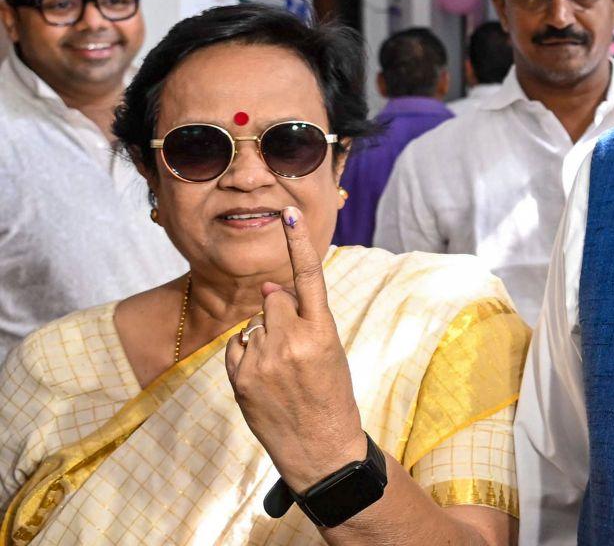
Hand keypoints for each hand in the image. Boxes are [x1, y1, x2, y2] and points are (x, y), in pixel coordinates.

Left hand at [225, 206, 365, 492]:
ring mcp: (263, 358)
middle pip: (274, 301)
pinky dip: (247, 356)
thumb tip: (270, 291)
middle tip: (297, 350)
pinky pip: (237, 345)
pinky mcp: (240, 375)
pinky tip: (264, 380)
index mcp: (323, 332)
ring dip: (265, 338)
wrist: (321, 447)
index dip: (298, 243)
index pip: (308, 277)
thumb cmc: (330, 396)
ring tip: (283, 372)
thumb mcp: (330, 352)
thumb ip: (302, 318)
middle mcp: (292, 340)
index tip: (287, 213)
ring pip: (256, 323)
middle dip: (280, 313)